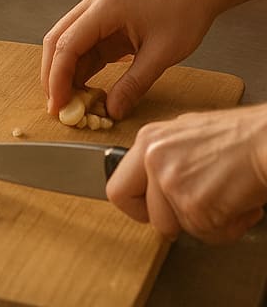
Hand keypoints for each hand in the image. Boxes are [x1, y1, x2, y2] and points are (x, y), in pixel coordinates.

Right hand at [41, 0, 214, 120]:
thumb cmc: (184, 14)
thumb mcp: (162, 54)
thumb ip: (134, 84)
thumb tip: (111, 110)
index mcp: (104, 8)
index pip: (66, 45)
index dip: (57, 77)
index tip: (58, 105)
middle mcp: (92, 5)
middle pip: (57, 41)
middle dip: (52, 75)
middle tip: (57, 107)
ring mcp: (95, 11)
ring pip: (66, 43)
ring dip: (64, 72)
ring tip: (69, 101)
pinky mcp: (102, 20)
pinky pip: (83, 45)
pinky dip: (80, 67)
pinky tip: (84, 87)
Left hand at [107, 105, 266, 243]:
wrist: (266, 140)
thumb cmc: (238, 137)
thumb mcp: (185, 134)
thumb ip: (163, 156)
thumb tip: (153, 182)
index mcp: (148, 140)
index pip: (118, 188)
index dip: (136, 207)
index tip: (150, 211)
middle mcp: (153, 159)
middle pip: (146, 216)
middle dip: (171, 223)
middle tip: (194, 213)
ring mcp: (171, 182)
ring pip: (179, 228)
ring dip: (206, 224)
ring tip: (225, 200)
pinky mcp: (194, 205)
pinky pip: (207, 234)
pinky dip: (228, 227)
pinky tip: (239, 204)